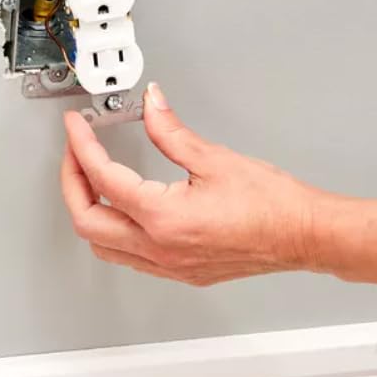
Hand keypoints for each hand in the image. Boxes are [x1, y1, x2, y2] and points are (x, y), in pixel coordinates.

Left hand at [61, 82, 327, 285]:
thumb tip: (151, 105)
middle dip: (73, 182)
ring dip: (89, 211)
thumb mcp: (215, 158)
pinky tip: (123, 212)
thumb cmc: (272, 205)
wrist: (303, 235)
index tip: (77, 128)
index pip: (104, 178)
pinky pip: (129, 258)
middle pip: (88, 221)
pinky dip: (114, 232)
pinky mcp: (182, 271)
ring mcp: (169, 266)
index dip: (82, 147)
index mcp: (163, 218)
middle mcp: (160, 248)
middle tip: (75, 152)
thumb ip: (171, 131)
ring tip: (92, 180)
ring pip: (104, 246)